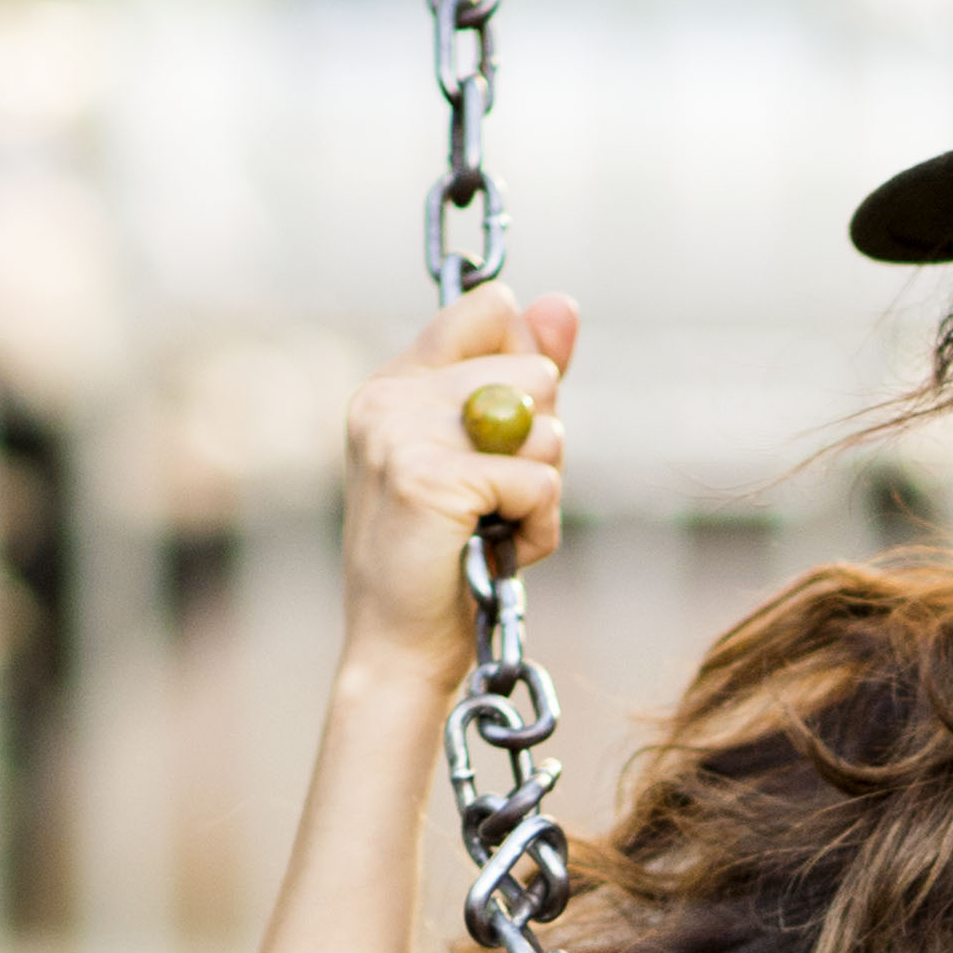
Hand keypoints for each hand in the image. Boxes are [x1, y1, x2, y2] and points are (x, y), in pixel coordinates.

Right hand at [338, 282, 578, 675]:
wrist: (400, 651)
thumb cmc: (447, 562)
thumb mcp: (487, 460)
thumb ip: (523, 381)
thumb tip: (564, 302)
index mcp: (395, 384)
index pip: (491, 311)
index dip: (527, 370)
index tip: (507, 437)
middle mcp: (389, 398)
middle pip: (533, 373)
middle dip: (541, 447)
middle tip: (496, 504)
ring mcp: (401, 436)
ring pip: (542, 426)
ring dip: (541, 492)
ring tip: (494, 530)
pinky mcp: (428, 480)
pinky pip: (537, 483)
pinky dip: (538, 531)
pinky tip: (501, 555)